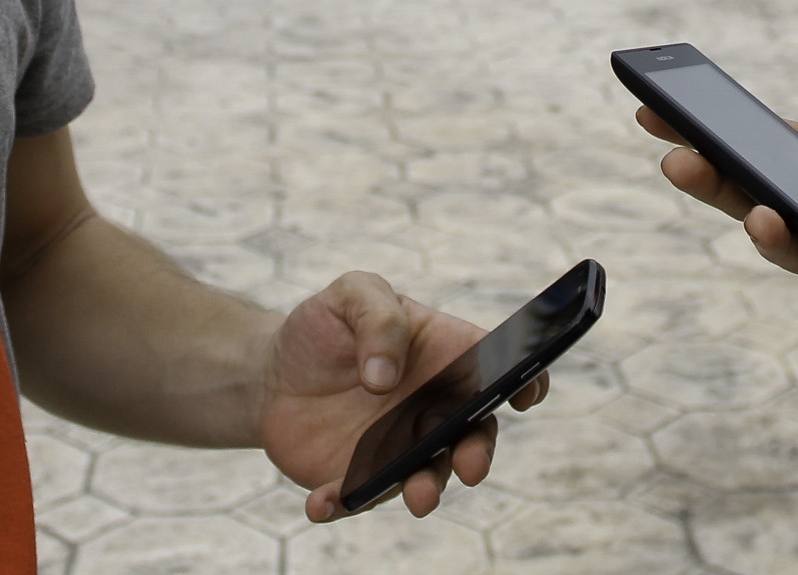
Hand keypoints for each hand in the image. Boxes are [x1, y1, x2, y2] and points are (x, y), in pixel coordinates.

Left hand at [257, 271, 548, 521]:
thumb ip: (378, 318)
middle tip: (470, 465)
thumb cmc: (327, 326)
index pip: (499, 368)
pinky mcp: (361, 478)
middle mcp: (434, 409)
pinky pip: (361, 497)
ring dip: (427, 489)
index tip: (525, 392)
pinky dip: (346, 504)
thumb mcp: (352, 294)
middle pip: (472, 435)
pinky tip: (321, 503)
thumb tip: (385, 378)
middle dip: (478, 453)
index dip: (525, 379)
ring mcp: (401, 448)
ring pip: (428, 475)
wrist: (273, 371)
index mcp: (447, 357)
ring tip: (418, 497)